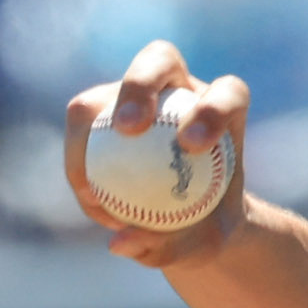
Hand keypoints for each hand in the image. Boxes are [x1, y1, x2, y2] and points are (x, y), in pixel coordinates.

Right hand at [64, 46, 253, 270]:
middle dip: (140, 84)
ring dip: (94, 118)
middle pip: (160, 60)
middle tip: (128, 128)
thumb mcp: (203, 248)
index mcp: (224, 110)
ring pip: (108, 87)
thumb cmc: (208, 230)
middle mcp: (181, 90)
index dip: (212, 109)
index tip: (191, 146)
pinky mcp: (104, 110)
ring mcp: (140, 95)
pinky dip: (80, 159)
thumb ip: (171, 246)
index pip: (227, 94)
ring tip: (90, 181)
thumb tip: (119, 242)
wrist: (192, 225)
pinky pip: (82, 124)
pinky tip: (87, 199)